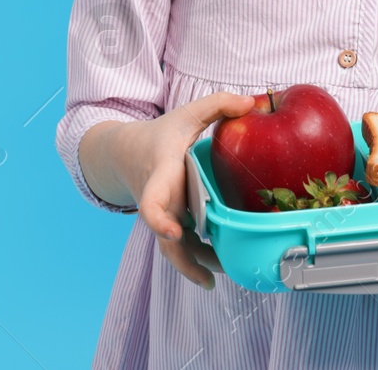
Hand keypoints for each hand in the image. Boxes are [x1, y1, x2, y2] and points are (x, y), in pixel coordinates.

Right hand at [119, 90, 258, 288]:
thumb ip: (217, 104)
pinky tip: (216, 272)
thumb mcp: (186, 114)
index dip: (158, 219)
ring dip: (194, 266)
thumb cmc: (161, 135)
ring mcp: (163, 216)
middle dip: (185, 258)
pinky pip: (179, 248)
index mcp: (162, 175)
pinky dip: (196, 261)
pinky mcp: (169, 224)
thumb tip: (252, 102)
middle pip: (166, 237)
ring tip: (220, 276)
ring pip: (173, 250)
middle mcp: (160, 201)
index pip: (152, 201)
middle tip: (211, 274)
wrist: (125, 154)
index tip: (174, 231)